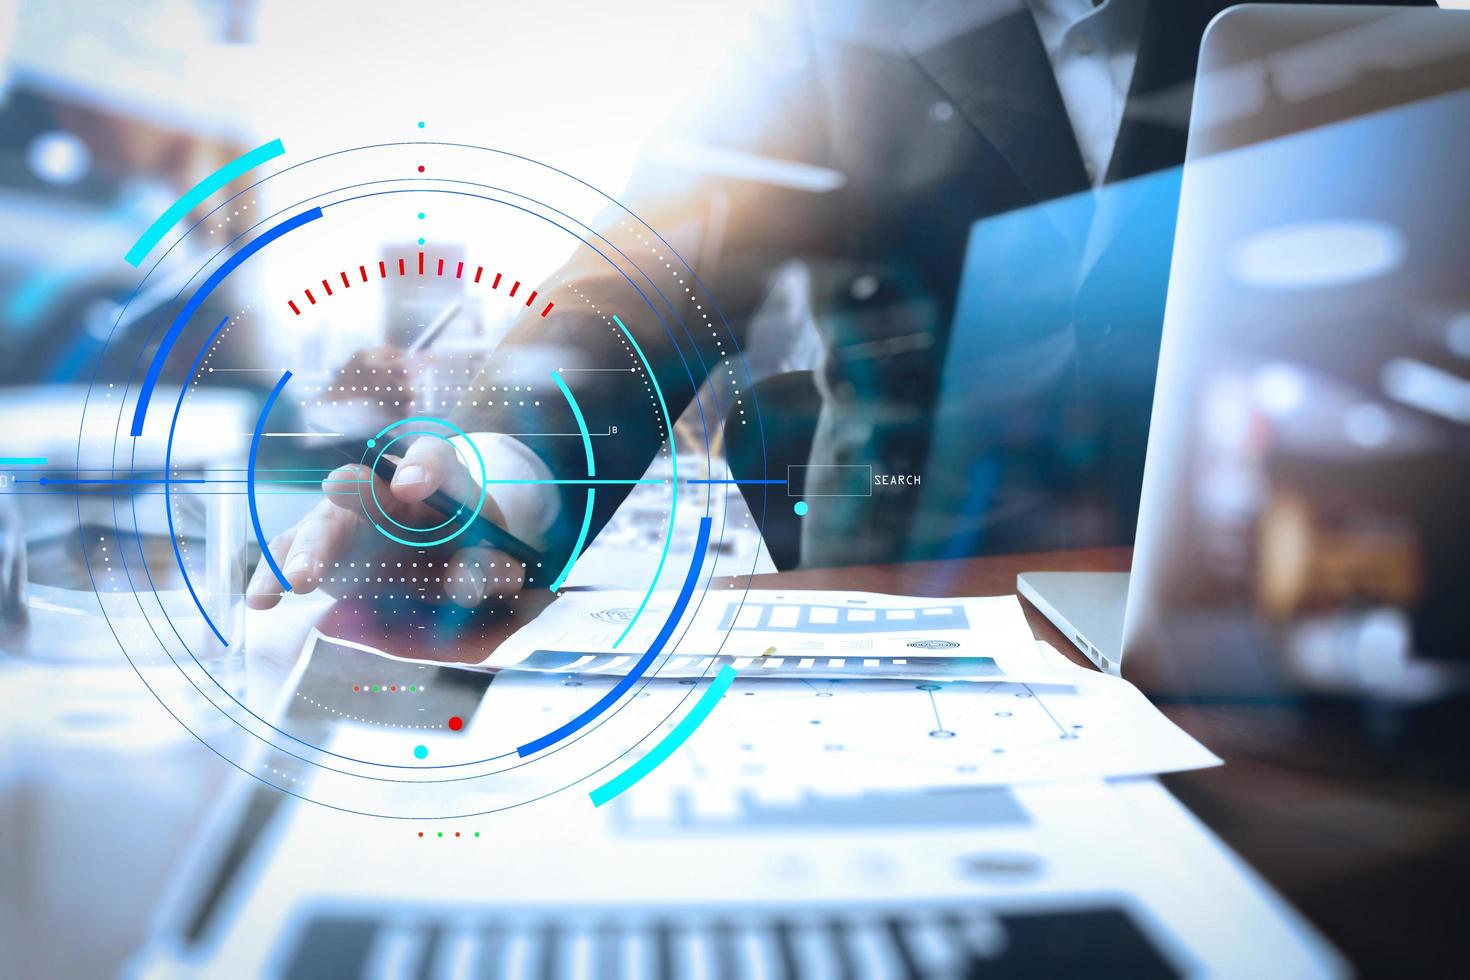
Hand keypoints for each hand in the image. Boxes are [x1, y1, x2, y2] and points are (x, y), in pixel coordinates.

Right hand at [245, 437, 524, 609]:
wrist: (443, 567)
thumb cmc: (471, 554)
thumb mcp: (493, 561)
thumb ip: (489, 570)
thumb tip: (476, 582)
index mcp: (440, 482)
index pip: (434, 458)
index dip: (424, 466)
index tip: (413, 483)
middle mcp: (386, 493)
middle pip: (365, 483)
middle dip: (352, 488)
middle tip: (337, 488)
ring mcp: (346, 521)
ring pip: (319, 523)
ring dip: (307, 548)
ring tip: (300, 579)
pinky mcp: (318, 553)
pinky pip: (289, 559)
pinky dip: (273, 577)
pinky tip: (260, 600)